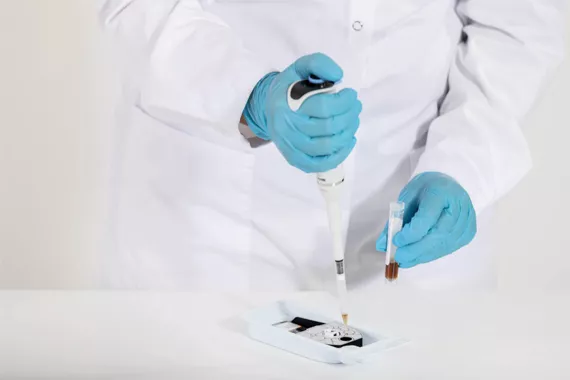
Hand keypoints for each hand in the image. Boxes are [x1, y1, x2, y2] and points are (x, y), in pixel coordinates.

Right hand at [243, 53, 361, 172]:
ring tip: (353, 121)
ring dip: (347, 134)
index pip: (324, 107)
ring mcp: (291, 146)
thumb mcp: (300, 68)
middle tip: (355, 107)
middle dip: (350, 116)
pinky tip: (348, 141)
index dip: (345, 101)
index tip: (351, 94)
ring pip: (327, 147)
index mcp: (288, 105)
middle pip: (328, 128)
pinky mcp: (295, 159)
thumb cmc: (289, 88)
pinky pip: (320, 164)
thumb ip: (318, 64)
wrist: (268, 107)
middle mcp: (288, 128)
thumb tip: (338, 76)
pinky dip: (339, 156)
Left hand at [376, 172, 476, 267]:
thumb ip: (395, 220)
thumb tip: (383, 244)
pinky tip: (418, 256)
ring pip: (443, 246)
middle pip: (436, 236)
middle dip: (415, 250)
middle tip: (399, 258)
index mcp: (441, 193)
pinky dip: (431, 255)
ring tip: (405, 260)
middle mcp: (458, 208)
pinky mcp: (468, 233)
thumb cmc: (427, 188)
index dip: (410, 234)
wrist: (450, 183)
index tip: (395, 241)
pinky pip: (448, 249)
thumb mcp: (407, 197)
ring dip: (422, 256)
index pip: (426, 219)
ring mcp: (465, 222)